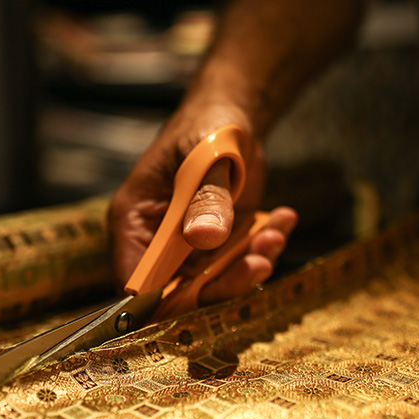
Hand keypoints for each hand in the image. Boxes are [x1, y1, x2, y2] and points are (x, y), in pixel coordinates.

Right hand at [108, 102, 297, 305]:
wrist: (232, 117)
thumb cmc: (206, 128)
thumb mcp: (208, 158)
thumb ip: (207, 198)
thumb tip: (203, 238)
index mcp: (135, 222)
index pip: (136, 282)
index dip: (163, 301)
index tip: (207, 293)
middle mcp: (157, 243)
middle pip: (179, 293)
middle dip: (223, 284)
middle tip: (260, 263)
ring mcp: (188, 248)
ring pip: (214, 284)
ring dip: (250, 266)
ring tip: (274, 235)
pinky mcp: (219, 246)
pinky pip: (239, 264)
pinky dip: (264, 249)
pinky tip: (283, 220)